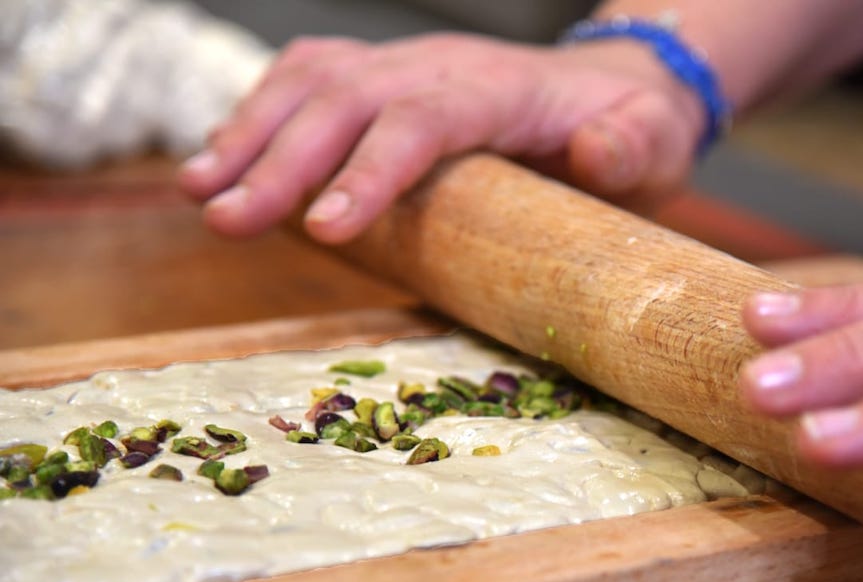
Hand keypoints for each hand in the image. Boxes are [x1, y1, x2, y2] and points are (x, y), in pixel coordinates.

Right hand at [178, 33, 703, 241]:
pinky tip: (226, 153)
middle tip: (226, 221)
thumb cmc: (632, 131)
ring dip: (249, 131)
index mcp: (499, 89)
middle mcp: (440, 65)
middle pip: (346, 100)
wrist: (618, 88)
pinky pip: (310, 75)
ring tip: (200, 191)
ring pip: (311, 80)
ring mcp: (406, 63)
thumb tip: (596, 153)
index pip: (422, 123)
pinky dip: (260, 108)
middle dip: (279, 161)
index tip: (324, 229)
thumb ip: (629, 147)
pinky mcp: (386, 76)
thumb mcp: (654, 144)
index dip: (369, 172)